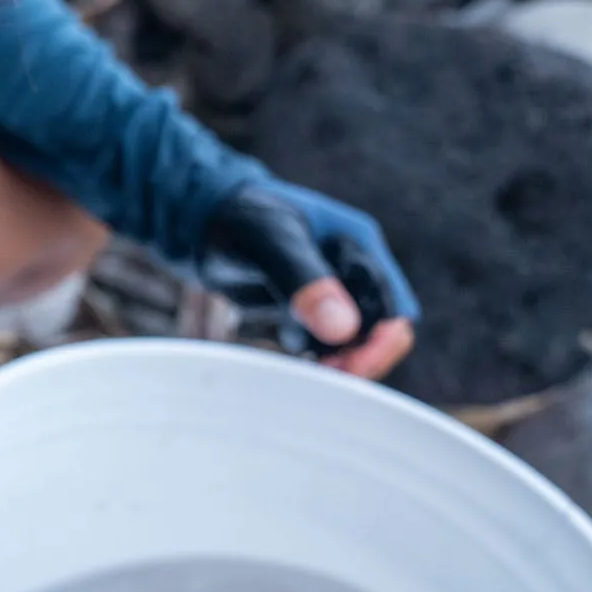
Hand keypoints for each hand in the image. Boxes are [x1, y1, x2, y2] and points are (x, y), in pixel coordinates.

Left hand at [201, 180, 418, 380]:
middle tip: (326, 375)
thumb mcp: (272, 245)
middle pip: (378, 330)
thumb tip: (345, 331)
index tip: (350, 367)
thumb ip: (306, 283)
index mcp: (357, 243)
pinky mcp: (303, 306)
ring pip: (350, 340)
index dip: (379, 343)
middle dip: (359, 356)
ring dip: (334, 358)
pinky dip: (311, 354)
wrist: (198, 216)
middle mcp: (350, 268)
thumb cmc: (238, 217)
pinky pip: (321, 341)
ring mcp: (328, 289)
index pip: (392, 307)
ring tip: (303, 362)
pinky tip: (288, 355)